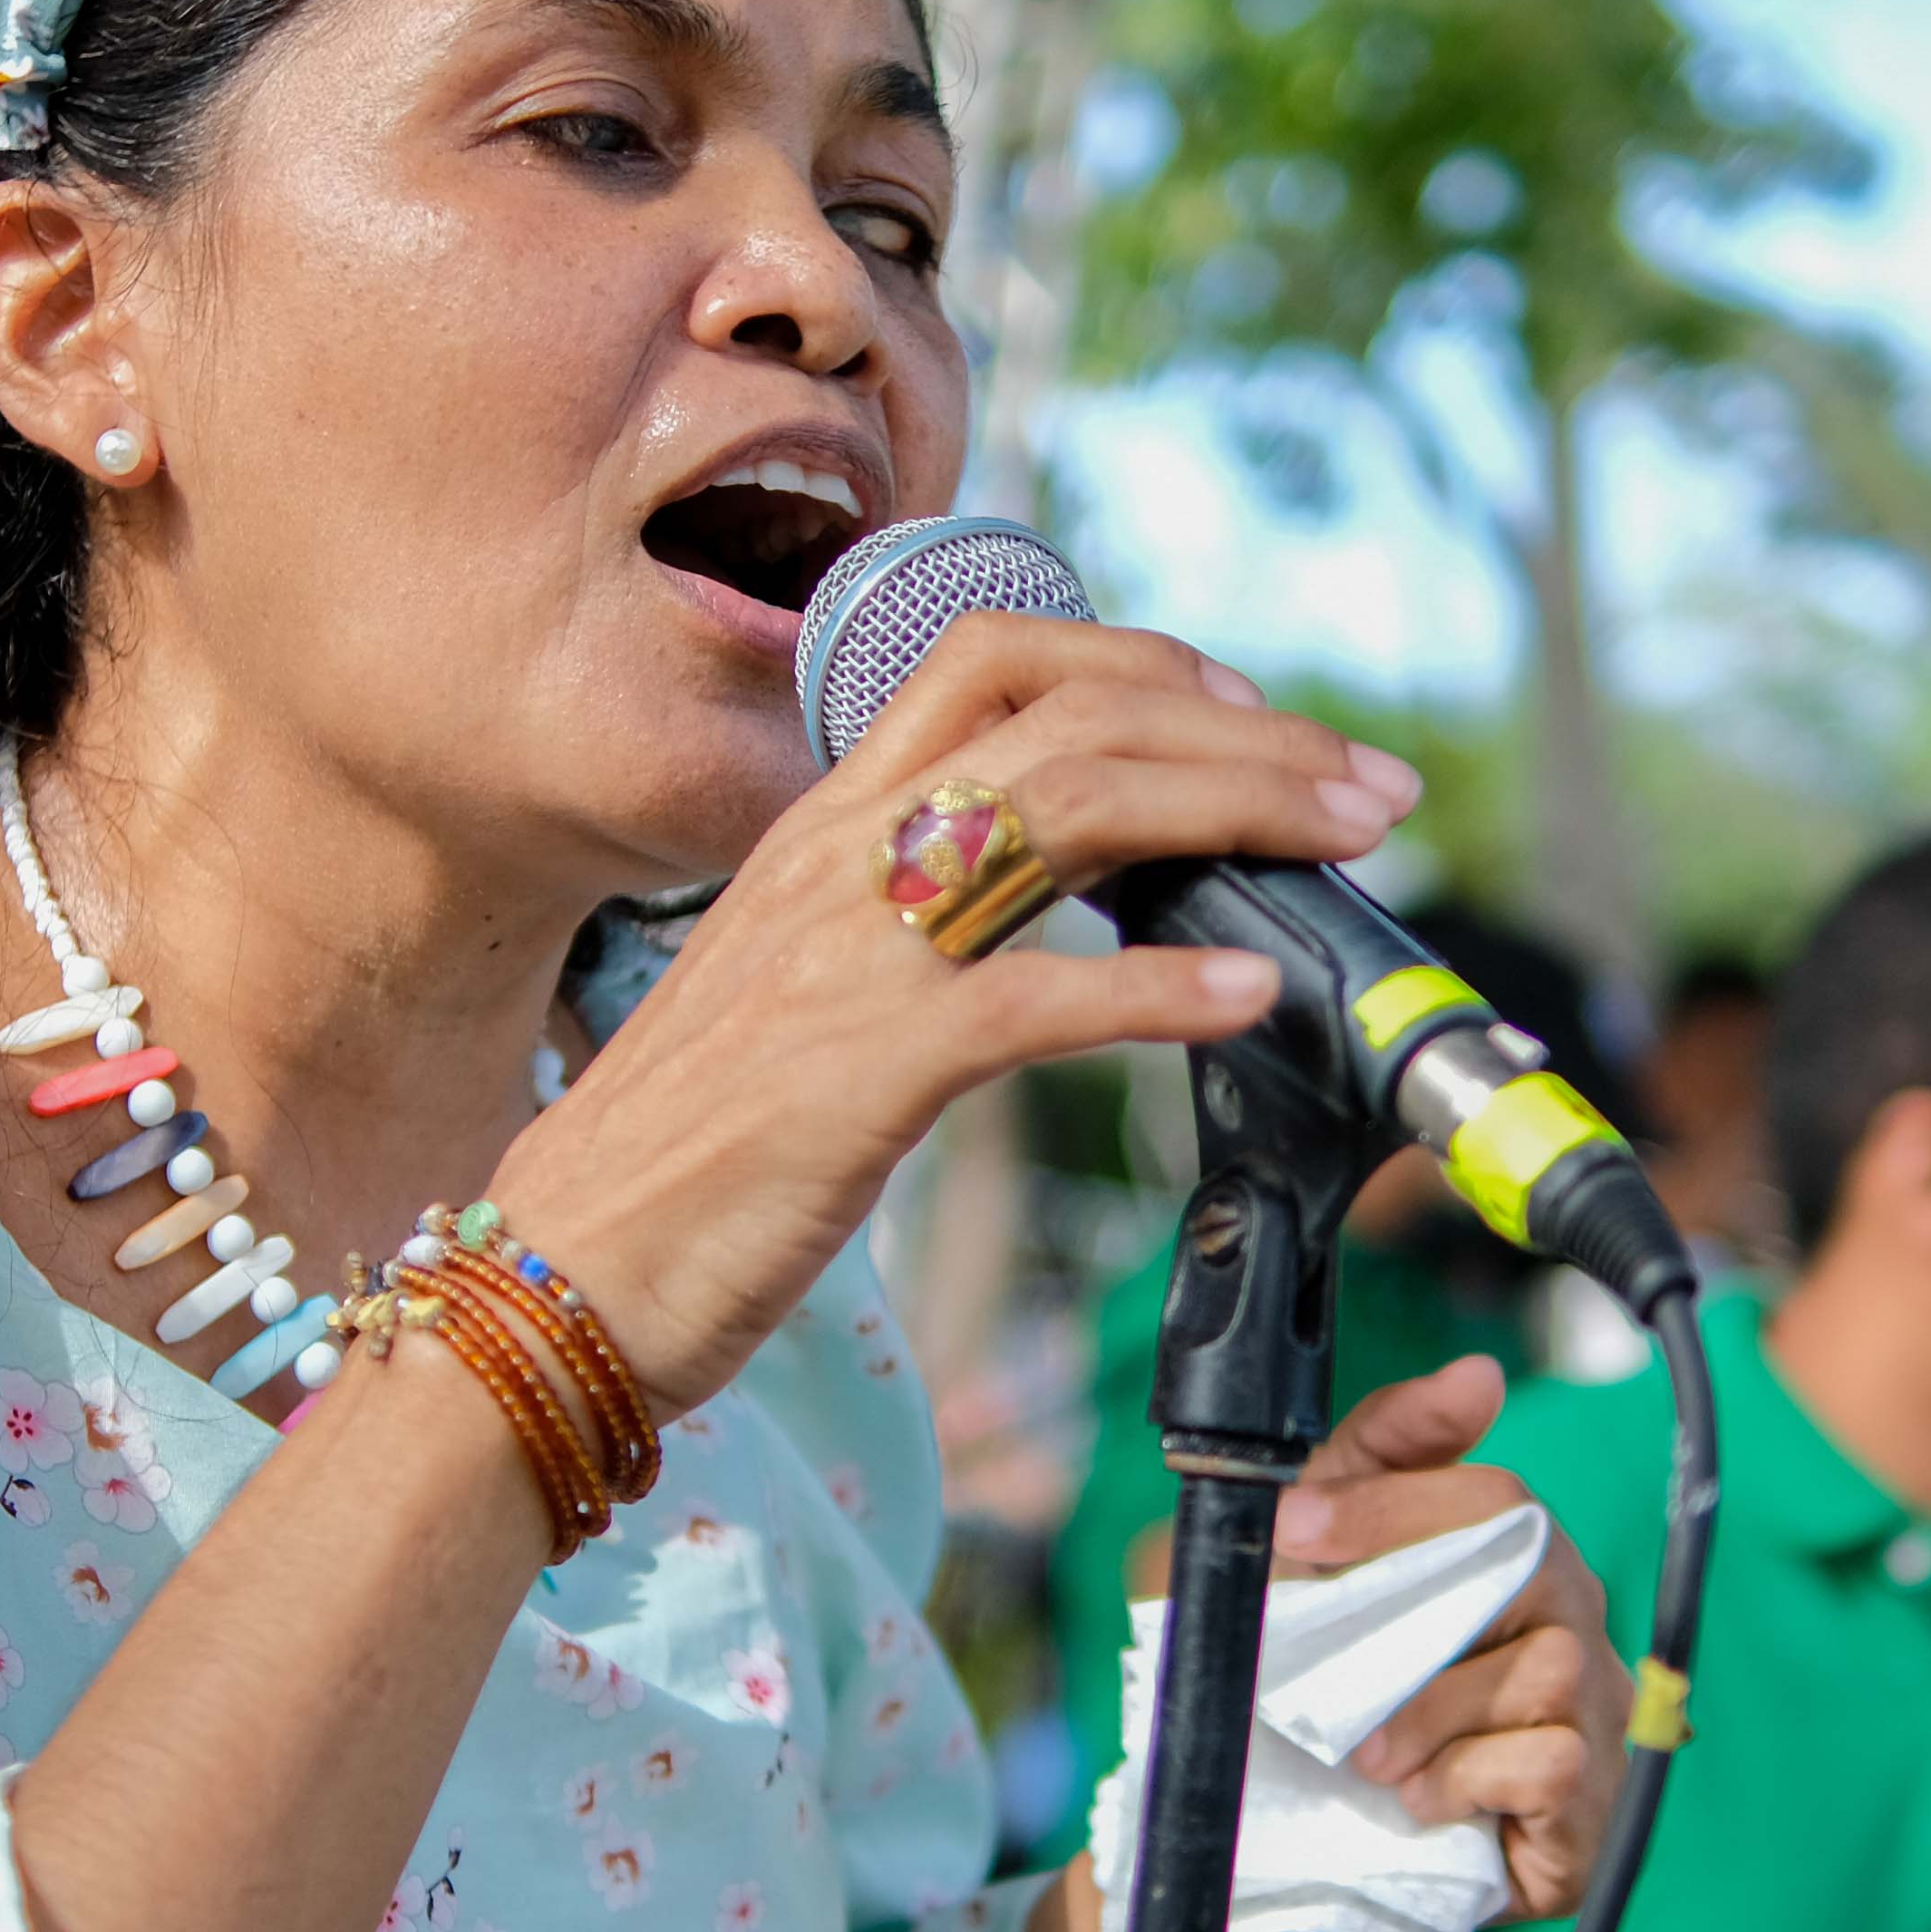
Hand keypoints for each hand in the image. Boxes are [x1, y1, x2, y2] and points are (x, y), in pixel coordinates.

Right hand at [500, 618, 1414, 1414]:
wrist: (563, 1271)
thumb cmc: (690, 1152)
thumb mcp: (799, 990)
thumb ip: (907, 927)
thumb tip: (1038, 914)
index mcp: (824, 826)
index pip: (988, 661)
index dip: (1137, 663)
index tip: (1248, 715)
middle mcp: (840, 858)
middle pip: (1069, 717)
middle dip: (1245, 735)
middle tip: (1367, 785)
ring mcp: (849, 956)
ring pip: (1068, 809)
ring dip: (1239, 811)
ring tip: (1348, 844)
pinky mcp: (863, 1072)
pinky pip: (1036, 999)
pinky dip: (1160, 990)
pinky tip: (1250, 999)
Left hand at [1272, 1358, 1629, 1927]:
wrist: (1327, 1849)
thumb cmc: (1345, 1693)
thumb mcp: (1336, 1565)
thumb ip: (1384, 1455)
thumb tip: (1479, 1375)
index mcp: (1522, 1561)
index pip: (1496, 1496)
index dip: (1392, 1504)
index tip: (1296, 1527)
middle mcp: (1575, 1624)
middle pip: (1531, 1570)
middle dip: (1413, 1617)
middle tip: (1330, 1670)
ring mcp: (1594, 1713)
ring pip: (1540, 1672)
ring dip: (1430, 1716)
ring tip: (1372, 1758)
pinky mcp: (1591, 1804)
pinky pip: (1551, 1761)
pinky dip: (1469, 1779)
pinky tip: (1424, 1801)